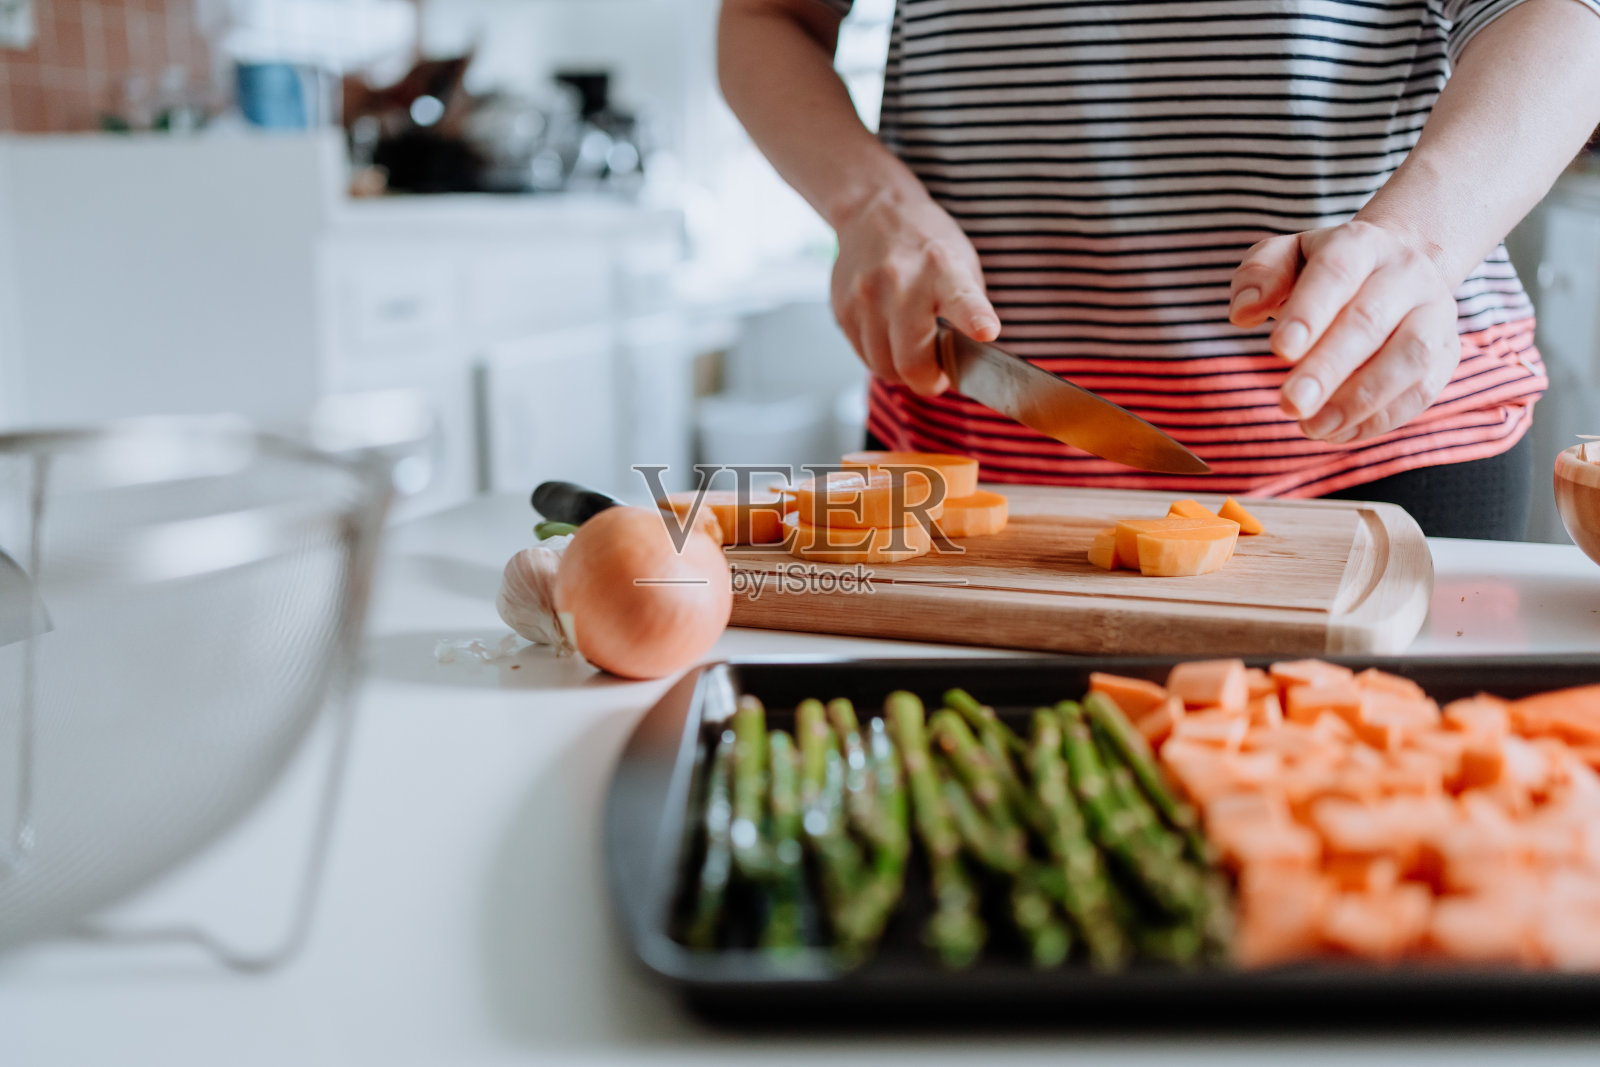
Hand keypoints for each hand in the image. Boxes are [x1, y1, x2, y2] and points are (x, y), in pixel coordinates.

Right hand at [831, 186, 1000, 395]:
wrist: (875, 214)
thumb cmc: (928, 248)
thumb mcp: (962, 267)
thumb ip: (968, 312)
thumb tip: (967, 363)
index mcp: (943, 269)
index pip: (961, 298)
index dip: (974, 318)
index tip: (987, 331)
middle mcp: (901, 282)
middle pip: (911, 361)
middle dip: (928, 381)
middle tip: (939, 375)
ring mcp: (866, 297)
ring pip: (883, 366)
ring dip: (902, 371)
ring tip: (913, 351)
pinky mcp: (843, 310)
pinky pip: (864, 356)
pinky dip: (881, 357)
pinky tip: (890, 336)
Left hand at [1228, 220, 1460, 443]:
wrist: (1391, 273)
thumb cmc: (1321, 274)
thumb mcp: (1283, 259)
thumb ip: (1258, 277)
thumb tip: (1243, 314)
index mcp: (1360, 244)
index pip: (1336, 272)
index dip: (1309, 312)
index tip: (1279, 350)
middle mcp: (1405, 273)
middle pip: (1369, 321)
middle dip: (1327, 368)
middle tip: (1290, 403)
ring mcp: (1434, 312)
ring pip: (1409, 358)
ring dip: (1358, 401)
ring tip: (1311, 427)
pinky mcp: (1447, 352)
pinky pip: (1423, 390)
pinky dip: (1380, 419)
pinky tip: (1337, 433)